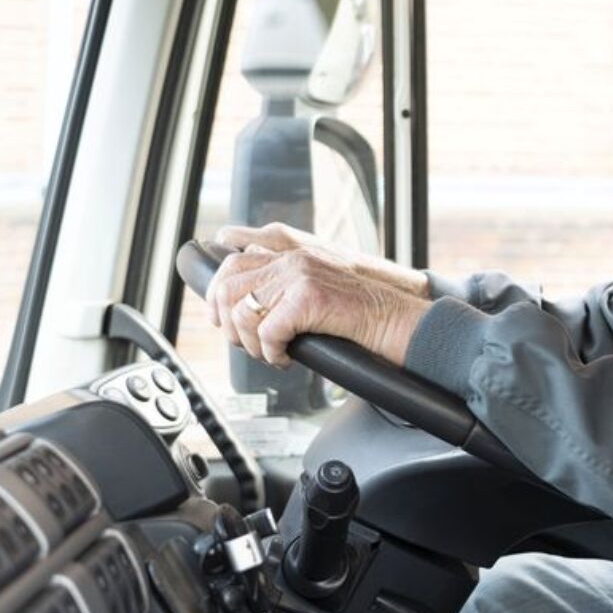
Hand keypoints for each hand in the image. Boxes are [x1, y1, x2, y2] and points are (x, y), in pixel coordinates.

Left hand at [205, 234, 431, 368]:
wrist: (394, 319)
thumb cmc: (359, 315)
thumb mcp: (316, 291)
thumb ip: (284, 287)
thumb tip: (245, 307)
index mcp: (292, 254)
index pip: (231, 262)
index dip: (218, 295)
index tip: (222, 320)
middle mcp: (292, 259)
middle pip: (227, 286)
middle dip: (228, 323)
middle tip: (247, 344)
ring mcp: (300, 275)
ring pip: (243, 312)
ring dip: (252, 343)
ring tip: (271, 353)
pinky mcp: (309, 297)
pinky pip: (268, 331)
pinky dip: (272, 353)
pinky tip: (287, 358)